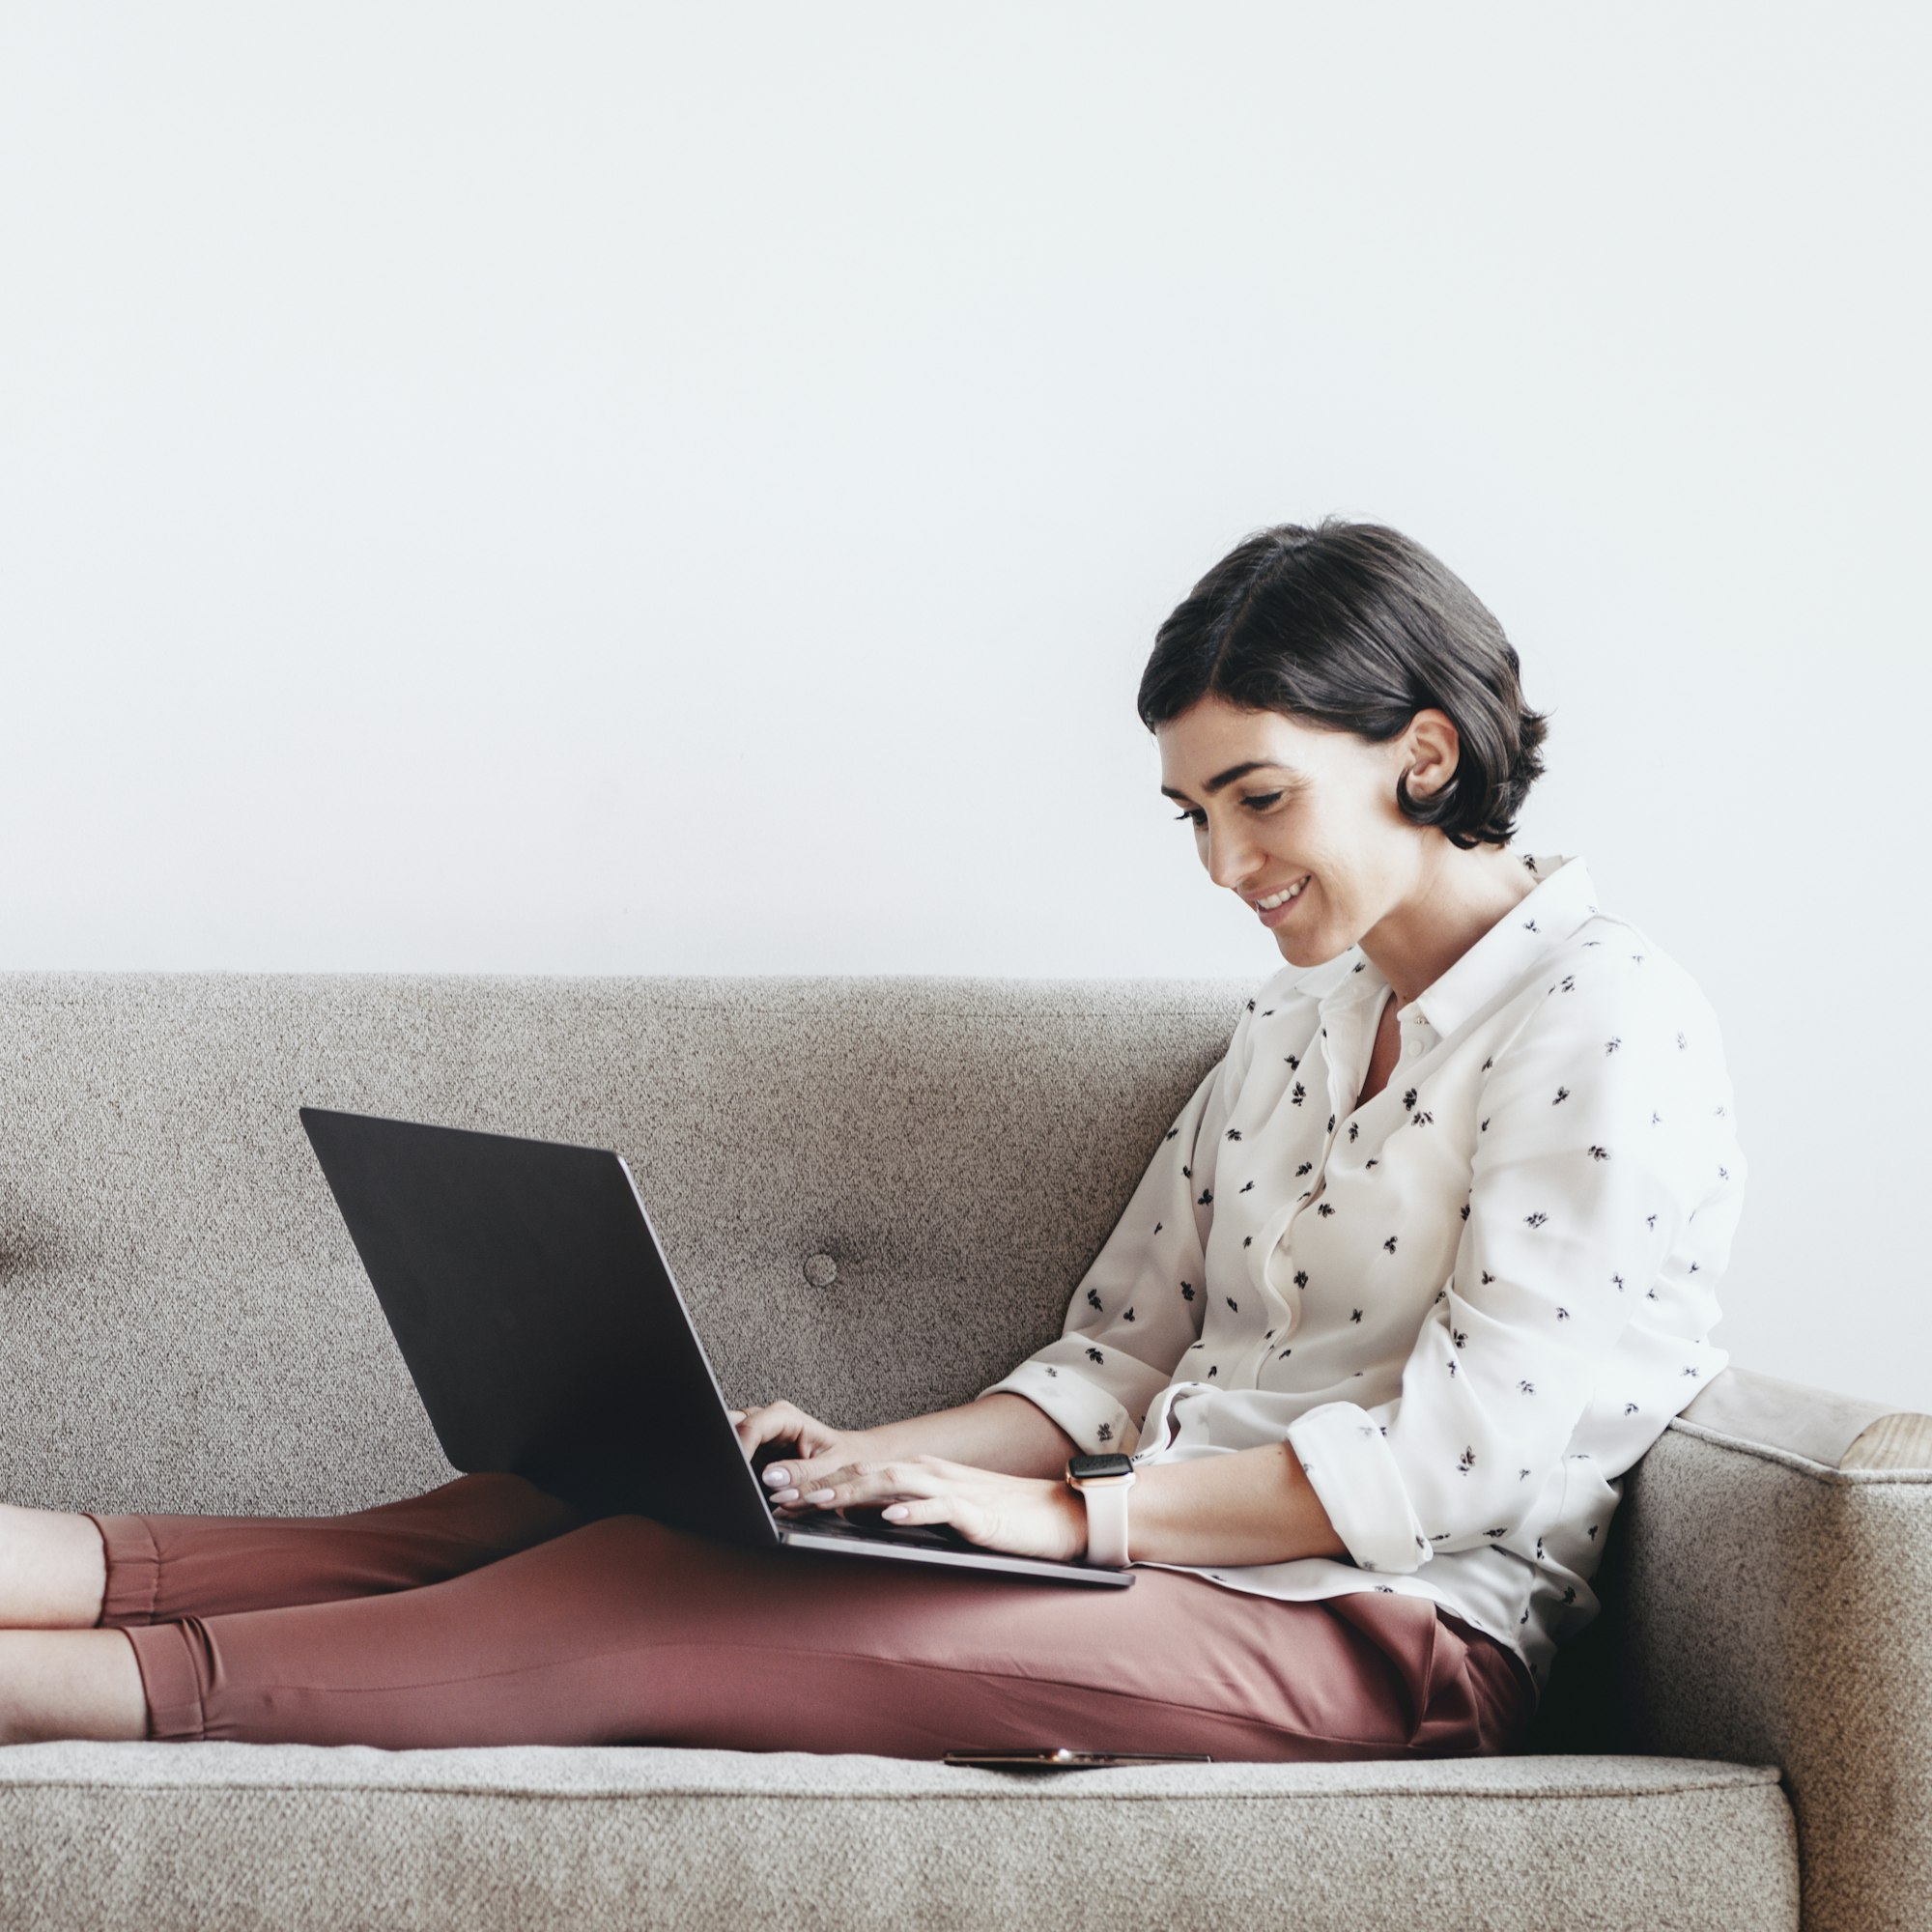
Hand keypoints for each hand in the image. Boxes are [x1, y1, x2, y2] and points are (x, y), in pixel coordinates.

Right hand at [727, 1399, 874, 1489]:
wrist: (850, 1461)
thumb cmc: (844, 1460)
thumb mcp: (829, 1467)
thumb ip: (802, 1472)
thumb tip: (771, 1477)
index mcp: (785, 1417)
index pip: (751, 1427)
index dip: (739, 1450)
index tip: (735, 1474)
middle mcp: (768, 1421)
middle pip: (732, 1428)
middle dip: (728, 1451)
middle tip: (731, 1478)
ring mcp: (758, 1436)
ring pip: (729, 1441)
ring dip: (731, 1462)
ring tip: (738, 1483)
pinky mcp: (754, 1451)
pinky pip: (736, 1457)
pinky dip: (737, 1471)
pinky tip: (742, 1483)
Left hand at [765, 1451, 1088, 1564]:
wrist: (1056, 1515)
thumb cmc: (998, 1519)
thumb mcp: (939, 1513)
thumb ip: (901, 1508)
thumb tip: (858, 1514)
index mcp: (917, 1473)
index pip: (857, 1470)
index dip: (814, 1476)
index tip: (775, 1488)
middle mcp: (928, 1472)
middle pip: (864, 1470)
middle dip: (817, 1478)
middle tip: (775, 1487)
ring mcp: (952, 1489)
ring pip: (893, 1483)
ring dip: (851, 1491)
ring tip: (816, 1500)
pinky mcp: (976, 1511)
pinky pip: (940, 1507)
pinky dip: (912, 1510)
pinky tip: (887, 1518)